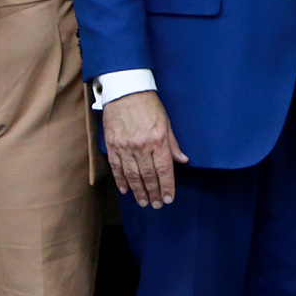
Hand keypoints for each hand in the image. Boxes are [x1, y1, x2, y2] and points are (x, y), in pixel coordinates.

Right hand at [103, 90, 187, 208]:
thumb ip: (173, 144)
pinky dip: (121, 180)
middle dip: (153, 193)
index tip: (168, 199)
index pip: (164, 170)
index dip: (167, 187)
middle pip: (148, 176)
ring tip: (143, 202)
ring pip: (132, 175)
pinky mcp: (112, 144)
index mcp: (158, 140)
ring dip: (138, 191)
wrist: (125, 91)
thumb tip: (183, 161)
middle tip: (156, 205)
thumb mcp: (166, 123)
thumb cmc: (149, 105)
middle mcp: (142, 146)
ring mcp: (125, 146)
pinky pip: (116, 167)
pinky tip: (125, 190)